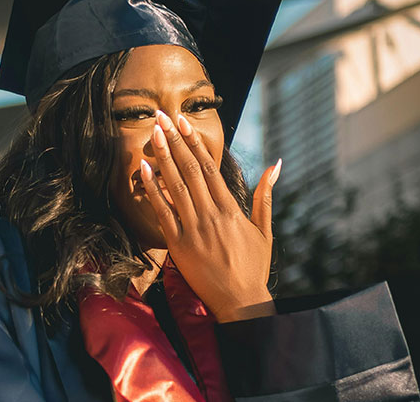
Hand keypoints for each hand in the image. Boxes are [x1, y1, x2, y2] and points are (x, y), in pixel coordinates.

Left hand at [140, 110, 280, 321]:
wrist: (240, 302)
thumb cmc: (253, 266)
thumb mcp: (264, 229)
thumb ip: (265, 195)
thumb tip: (276, 165)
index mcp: (231, 209)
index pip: (209, 167)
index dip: (194, 142)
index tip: (184, 122)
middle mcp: (211, 214)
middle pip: (189, 169)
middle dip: (175, 140)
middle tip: (161, 117)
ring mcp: (194, 229)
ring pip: (175, 186)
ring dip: (163, 157)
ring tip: (153, 134)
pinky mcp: (178, 245)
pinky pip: (163, 213)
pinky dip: (152, 190)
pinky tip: (143, 170)